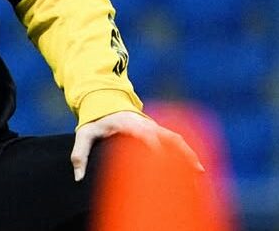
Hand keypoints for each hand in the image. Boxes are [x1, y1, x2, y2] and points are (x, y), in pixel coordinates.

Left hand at [70, 110, 202, 180]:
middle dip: (179, 154)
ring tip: (200, 172)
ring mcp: (154, 126)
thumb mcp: (84, 134)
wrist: (105, 101)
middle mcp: (145, 124)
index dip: (153, 145)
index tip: (160, 161)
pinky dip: (187, 151)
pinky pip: (176, 140)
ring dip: (188, 153)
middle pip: (166, 137)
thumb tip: (78, 177)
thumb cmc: (95, 120)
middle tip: (191, 171)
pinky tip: (197, 167)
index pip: (143, 134)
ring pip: (176, 138)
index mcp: (128, 123)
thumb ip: (79, 154)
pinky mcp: (158, 130)